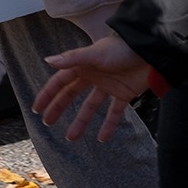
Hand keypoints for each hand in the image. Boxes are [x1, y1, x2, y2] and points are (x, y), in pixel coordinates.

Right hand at [32, 34, 149, 141]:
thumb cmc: (121, 48)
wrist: (150, 51)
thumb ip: (72, 59)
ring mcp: (108, 86)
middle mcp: (93, 76)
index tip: (37, 109)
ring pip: (90, 106)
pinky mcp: (123, 94)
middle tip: (48, 123)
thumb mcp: (95, 54)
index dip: (48, 94)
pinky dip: (109, 125)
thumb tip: (48, 60)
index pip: (60, 82)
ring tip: (71, 137)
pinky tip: (102, 138)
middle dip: (59, 108)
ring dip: (81, 121)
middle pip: (72, 94)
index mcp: (83, 65)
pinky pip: (114, 112)